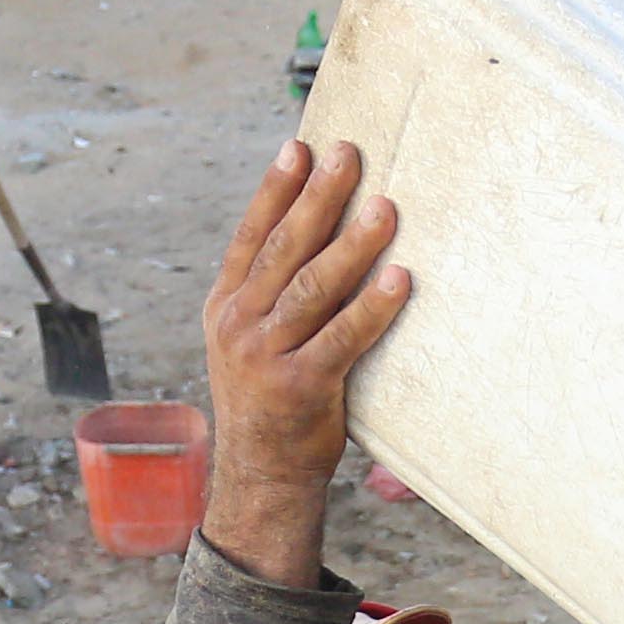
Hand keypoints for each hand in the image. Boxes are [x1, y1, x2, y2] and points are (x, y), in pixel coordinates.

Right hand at [200, 139, 410, 588]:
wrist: (261, 476)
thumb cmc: (271, 400)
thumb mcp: (249, 341)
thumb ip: (269, 292)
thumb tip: (315, 229)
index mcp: (224, 306)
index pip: (251, 235)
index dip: (275, 190)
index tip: (301, 147)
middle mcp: (239, 325)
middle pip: (284, 249)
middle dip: (318, 198)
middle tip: (349, 155)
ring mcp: (266, 357)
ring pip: (312, 287)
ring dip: (351, 244)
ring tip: (385, 208)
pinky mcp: (301, 388)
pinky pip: (344, 338)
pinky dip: (374, 307)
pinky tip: (400, 278)